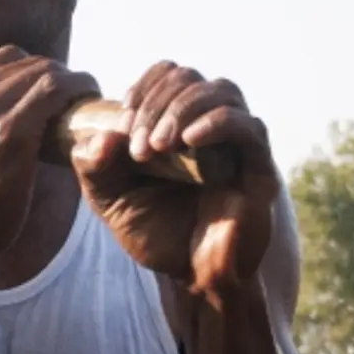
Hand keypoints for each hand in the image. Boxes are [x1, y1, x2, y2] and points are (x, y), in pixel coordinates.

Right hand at [0, 46, 100, 253]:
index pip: (9, 57)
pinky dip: (79, 89)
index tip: (59, 86)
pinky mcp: (11, 130)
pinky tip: (89, 100)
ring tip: (87, 98)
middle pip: (30, 62)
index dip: (41, 68)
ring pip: (46, 72)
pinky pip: (56, 91)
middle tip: (80, 95)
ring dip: (75, 80)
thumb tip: (20, 100)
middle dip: (61, 74)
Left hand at [72, 62, 281, 296]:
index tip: (123, 122)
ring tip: (159, 146)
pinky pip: (248, 127)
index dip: (143, 87)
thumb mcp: (110, 201)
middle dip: (156, 104)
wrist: (194, 278)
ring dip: (182, 108)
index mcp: (177, 123)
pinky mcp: (260, 167)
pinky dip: (217, 123)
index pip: (168, 74)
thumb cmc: (158, 235)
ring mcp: (237, 144)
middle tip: (138, 147)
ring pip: (222, 90)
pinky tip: (189, 141)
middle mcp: (210, 125)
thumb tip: (101, 136)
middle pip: (190, 77)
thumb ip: (93, 167)